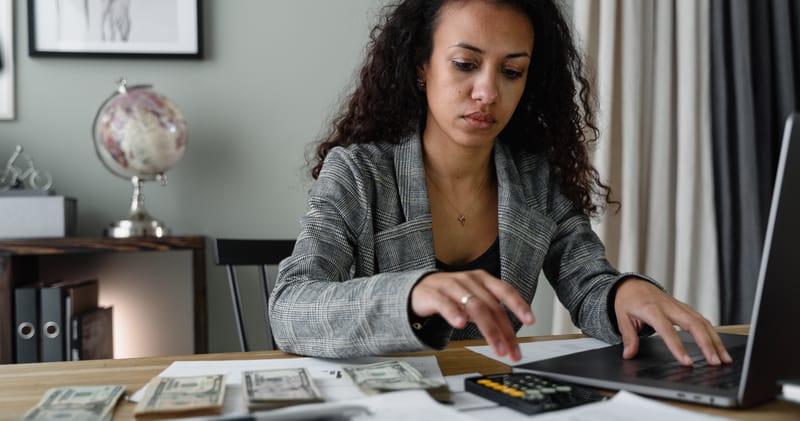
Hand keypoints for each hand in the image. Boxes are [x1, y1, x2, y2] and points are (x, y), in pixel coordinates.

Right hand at [410, 270, 534, 361]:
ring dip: (488, 329)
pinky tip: (461, 324)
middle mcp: (469, 281)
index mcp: (482, 280)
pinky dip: (454, 314)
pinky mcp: (433, 294)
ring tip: (496, 346)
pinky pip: (445, 304)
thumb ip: (491, 312)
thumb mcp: (474, 300)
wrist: (418, 290)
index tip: (531, 320)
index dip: (519, 305)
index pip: (505, 290)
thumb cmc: (450, 296)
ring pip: (474, 306)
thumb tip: (510, 335)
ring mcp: (451, 286)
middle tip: (511, 350)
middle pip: (491, 306)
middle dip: (504, 331)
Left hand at [613, 277, 732, 365]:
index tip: (686, 362)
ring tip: (724, 359)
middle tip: (714, 362)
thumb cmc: (628, 300)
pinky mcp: (685, 309)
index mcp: (652, 309)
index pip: (667, 330)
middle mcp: (669, 307)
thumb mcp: (622, 317)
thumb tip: (629, 354)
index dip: (677, 346)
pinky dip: (712, 334)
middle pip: (693, 324)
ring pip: (702, 322)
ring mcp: (679, 307)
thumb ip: (628, 337)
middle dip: (706, 344)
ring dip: (715, 340)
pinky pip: (702, 320)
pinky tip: (719, 346)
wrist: (632, 285)